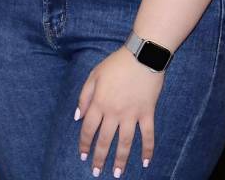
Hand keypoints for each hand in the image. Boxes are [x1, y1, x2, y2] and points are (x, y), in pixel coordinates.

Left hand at [75, 47, 163, 176]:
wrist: (142, 56)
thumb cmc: (115, 64)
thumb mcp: (93, 75)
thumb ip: (84, 96)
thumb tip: (77, 117)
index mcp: (99, 103)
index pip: (88, 129)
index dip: (84, 144)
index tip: (82, 156)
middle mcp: (114, 112)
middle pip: (105, 140)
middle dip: (99, 158)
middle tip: (96, 172)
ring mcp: (132, 114)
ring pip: (125, 142)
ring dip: (120, 159)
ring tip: (117, 173)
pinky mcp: (147, 113)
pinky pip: (148, 135)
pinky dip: (148, 150)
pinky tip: (145, 162)